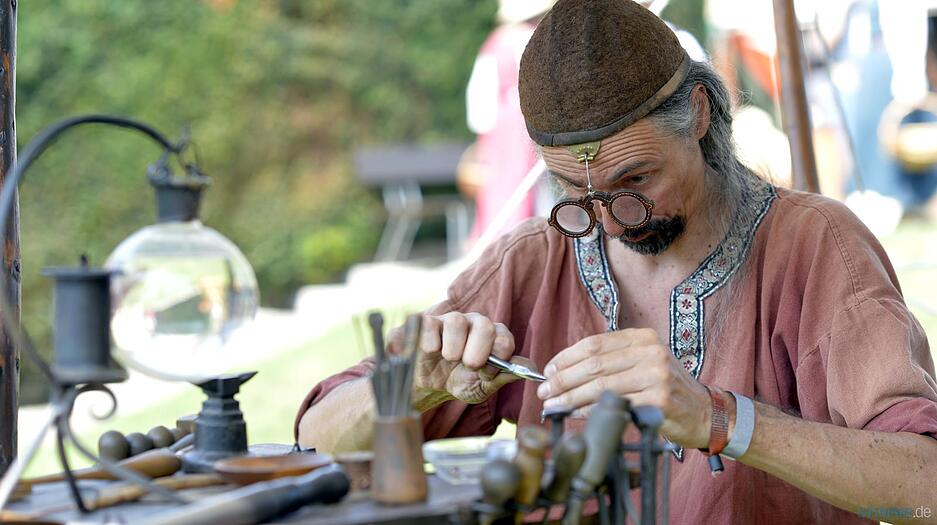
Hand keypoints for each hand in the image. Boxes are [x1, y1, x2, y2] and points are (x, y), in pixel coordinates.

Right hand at [387, 312, 530, 410]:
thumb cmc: (458, 381)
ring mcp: (449, 320)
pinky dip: (431, 344)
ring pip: (456, 322)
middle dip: (477, 352)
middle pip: (485, 325)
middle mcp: (473, 322)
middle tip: (468, 366)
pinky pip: (430, 325)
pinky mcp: (425, 322)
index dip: (497, 357)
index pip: (504, 337)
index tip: (485, 373)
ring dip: (453, 350)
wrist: (426, 386)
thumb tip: (531, 369)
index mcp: (492, 335)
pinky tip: (431, 353)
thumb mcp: (482, 386)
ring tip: (447, 360)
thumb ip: (505, 376)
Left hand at [536, 328, 710, 447]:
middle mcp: (650, 352)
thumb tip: (565, 369)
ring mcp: (656, 375)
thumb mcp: (643, 363)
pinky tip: (574, 415)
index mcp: (643, 338)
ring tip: (551, 406)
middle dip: (563, 379)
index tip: (548, 370)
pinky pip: (614, 405)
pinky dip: (589, 411)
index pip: (595, 343)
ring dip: (570, 398)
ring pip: (600, 386)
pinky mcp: (659, 401)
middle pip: (594, 364)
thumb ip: (612, 361)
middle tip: (543, 391)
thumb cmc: (666, 388)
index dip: (566, 357)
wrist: (706, 412)